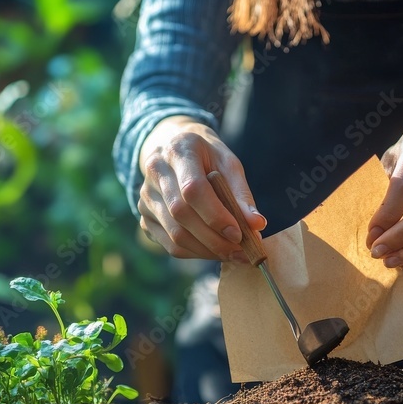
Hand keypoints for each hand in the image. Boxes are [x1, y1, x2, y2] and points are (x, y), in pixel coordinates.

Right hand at [138, 116, 265, 260]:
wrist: (176, 149)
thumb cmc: (208, 158)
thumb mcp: (229, 165)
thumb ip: (242, 195)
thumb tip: (257, 225)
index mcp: (179, 151)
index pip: (192, 189)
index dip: (216, 216)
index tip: (238, 234)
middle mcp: (155, 172)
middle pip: (182, 215)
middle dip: (215, 240)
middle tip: (242, 252)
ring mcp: (146, 196)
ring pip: (175, 234)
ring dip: (207, 251)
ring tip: (232, 254)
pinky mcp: (144, 217)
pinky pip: (169, 244)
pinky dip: (195, 253)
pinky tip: (214, 251)